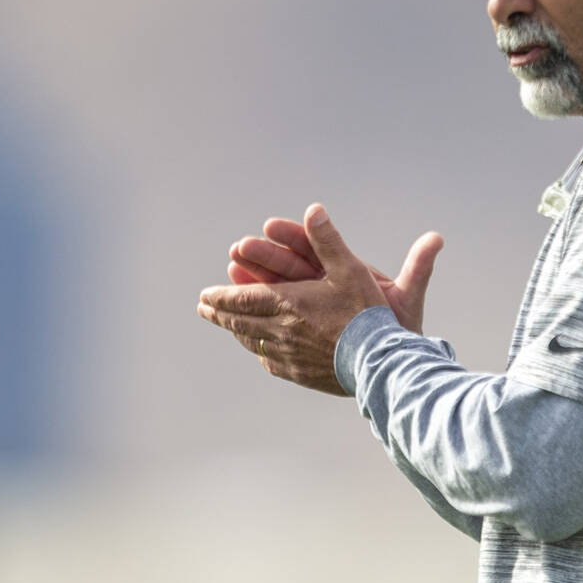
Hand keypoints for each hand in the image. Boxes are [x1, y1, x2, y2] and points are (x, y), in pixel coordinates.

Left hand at [198, 204, 441, 393]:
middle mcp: (281, 330)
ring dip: (236, 330)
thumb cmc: (366, 313)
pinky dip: (260, 350)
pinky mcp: (299, 373)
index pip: (243, 298)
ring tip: (228, 325)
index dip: (221, 296)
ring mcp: (288, 355)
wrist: (378, 362)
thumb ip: (328, 239)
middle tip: (204, 308)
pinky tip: (261, 350)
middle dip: (220, 312)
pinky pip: (270, 361)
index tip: (204, 296)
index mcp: (288, 302)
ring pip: (252, 341)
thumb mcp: (350, 269)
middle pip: (240, 321)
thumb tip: (313, 209)